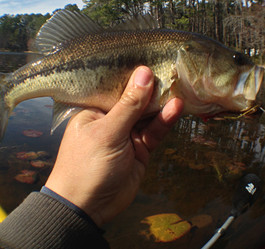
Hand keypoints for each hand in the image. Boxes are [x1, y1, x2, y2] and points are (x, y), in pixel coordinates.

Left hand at [45, 66, 183, 226]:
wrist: (87, 208)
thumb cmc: (87, 165)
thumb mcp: (108, 132)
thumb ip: (129, 105)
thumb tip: (144, 73)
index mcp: (93, 110)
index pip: (115, 86)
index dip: (133, 74)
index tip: (152, 57)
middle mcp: (110, 119)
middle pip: (134, 99)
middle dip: (151, 88)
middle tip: (171, 69)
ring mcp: (126, 134)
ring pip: (147, 115)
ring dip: (161, 104)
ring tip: (178, 88)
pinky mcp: (139, 149)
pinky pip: (154, 132)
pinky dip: (164, 121)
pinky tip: (176, 107)